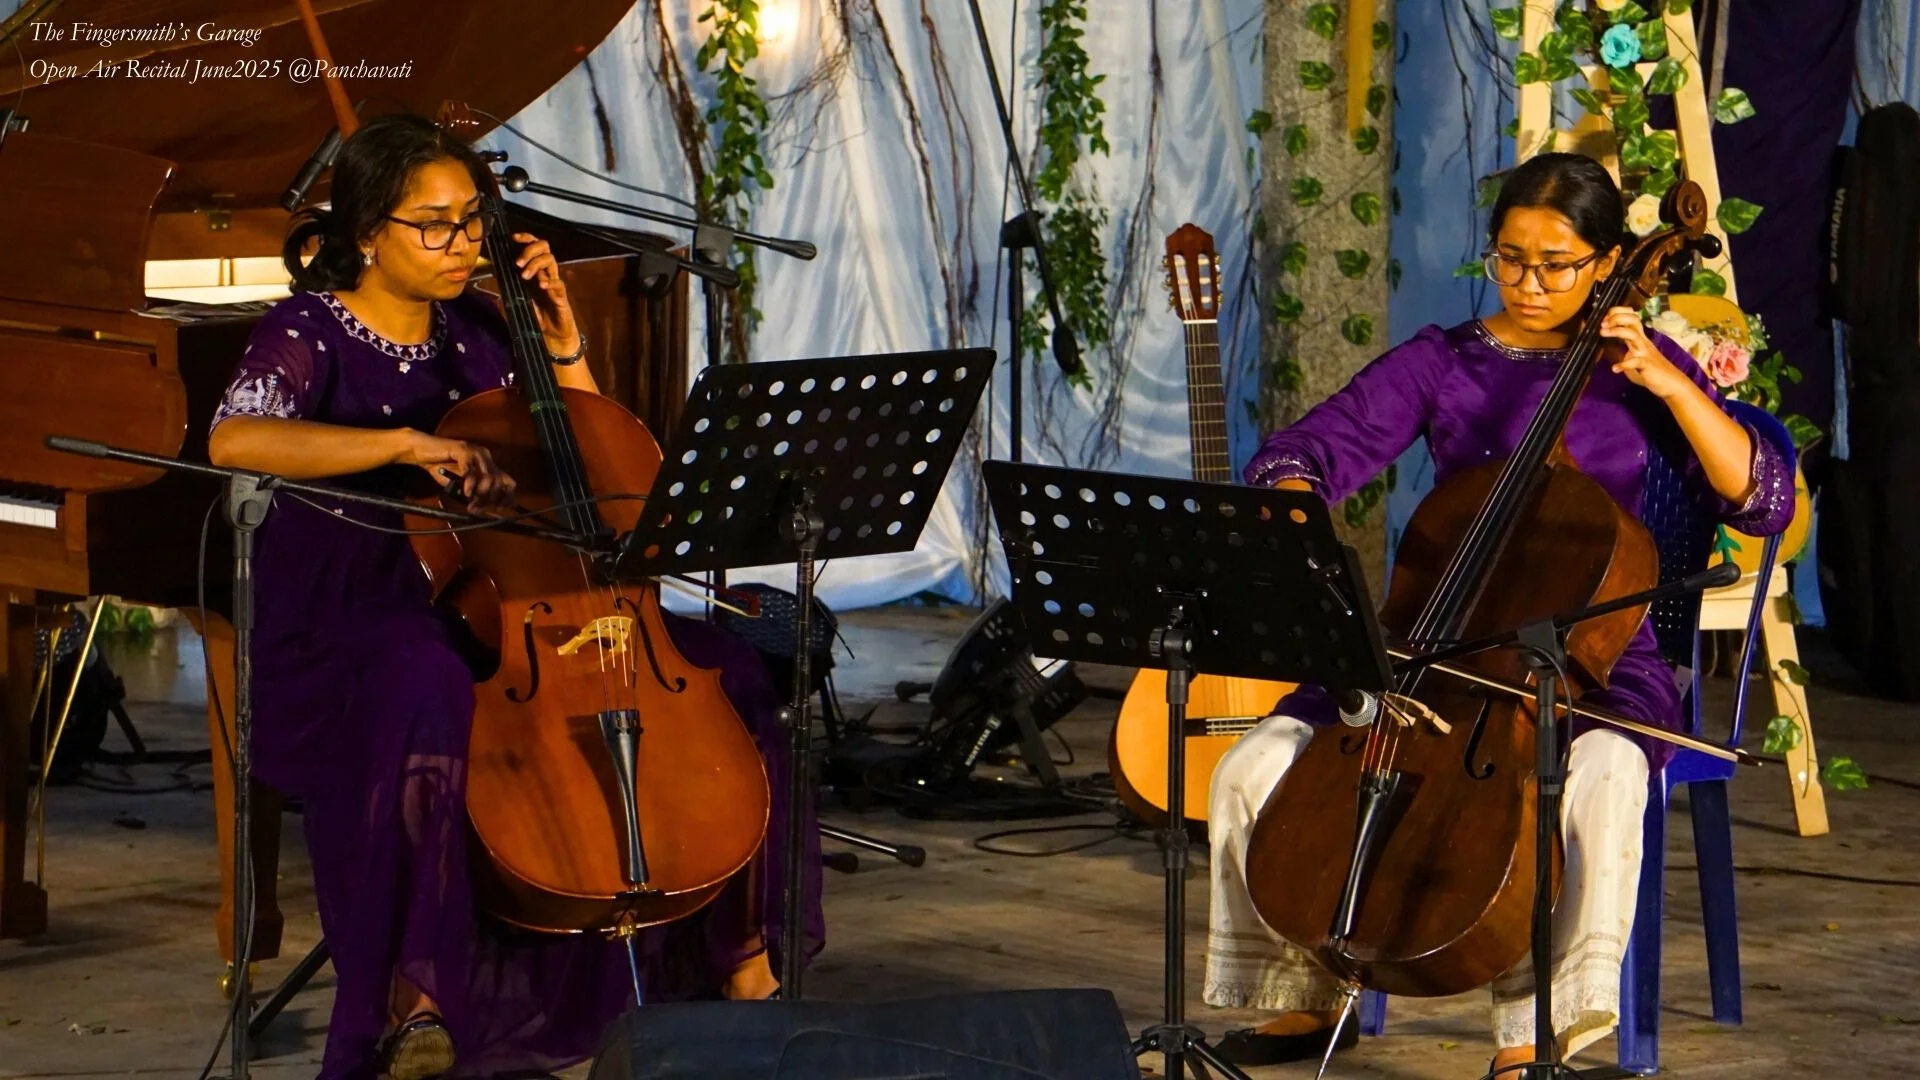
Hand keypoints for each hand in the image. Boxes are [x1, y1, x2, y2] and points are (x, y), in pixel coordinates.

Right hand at [397, 430, 516, 508]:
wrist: (422, 453)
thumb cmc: (442, 469)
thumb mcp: (460, 487)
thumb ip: (473, 495)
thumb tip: (482, 509)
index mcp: (488, 466)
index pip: (508, 482)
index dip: (506, 497)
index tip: (498, 509)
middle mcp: (486, 458)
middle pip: (499, 481)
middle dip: (489, 498)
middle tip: (475, 508)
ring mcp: (475, 451)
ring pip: (488, 476)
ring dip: (480, 492)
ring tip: (469, 500)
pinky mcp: (462, 448)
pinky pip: (470, 468)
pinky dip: (469, 482)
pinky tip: (465, 491)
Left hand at [513, 232, 580, 358]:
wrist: (551, 335)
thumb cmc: (535, 317)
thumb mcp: (515, 303)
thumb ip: (504, 294)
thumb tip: (491, 285)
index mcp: (534, 271)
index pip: (532, 246)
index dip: (525, 238)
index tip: (513, 238)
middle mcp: (544, 272)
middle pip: (544, 247)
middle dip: (530, 250)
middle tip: (518, 263)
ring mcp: (554, 282)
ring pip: (551, 260)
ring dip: (536, 264)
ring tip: (526, 276)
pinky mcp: (561, 295)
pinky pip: (558, 282)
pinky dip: (550, 281)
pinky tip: (542, 285)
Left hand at [1600, 306, 1692, 400]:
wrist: (1673, 384)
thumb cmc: (1652, 371)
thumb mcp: (1634, 358)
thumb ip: (1623, 352)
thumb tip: (1606, 350)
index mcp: (1639, 339)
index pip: (1631, 318)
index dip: (1617, 313)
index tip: (1605, 319)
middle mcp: (1642, 342)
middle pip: (1633, 320)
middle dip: (1617, 317)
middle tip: (1603, 324)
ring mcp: (1645, 353)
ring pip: (1634, 335)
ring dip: (1617, 331)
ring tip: (1603, 333)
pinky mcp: (1648, 366)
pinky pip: (1636, 362)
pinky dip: (1624, 364)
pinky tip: (1615, 368)